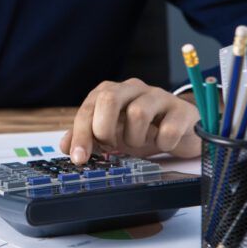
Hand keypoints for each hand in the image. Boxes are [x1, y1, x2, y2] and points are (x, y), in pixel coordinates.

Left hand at [59, 78, 200, 163]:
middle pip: (109, 98)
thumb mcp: (109, 135)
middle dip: (104, 129)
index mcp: (111, 92)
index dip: (81, 134)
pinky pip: (168, 129)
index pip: (88, 108)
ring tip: (138, 143)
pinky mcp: (181, 110)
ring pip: (138, 113)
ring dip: (134, 139)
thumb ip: (86, 137)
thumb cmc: (140, 130)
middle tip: (110, 146)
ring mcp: (159, 96)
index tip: (79, 158)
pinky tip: (161, 143)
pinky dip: (162, 144)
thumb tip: (65, 145)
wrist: (180, 129)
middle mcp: (133, 88)